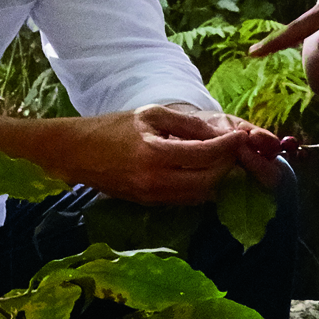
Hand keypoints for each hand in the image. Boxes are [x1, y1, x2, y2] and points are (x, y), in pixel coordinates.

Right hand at [52, 104, 280, 204]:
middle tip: (236, 150)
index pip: (206, 155)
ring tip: (224, 161)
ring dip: (217, 180)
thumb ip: (186, 124)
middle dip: (227, 166)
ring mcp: (152, 196)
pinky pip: (185, 200)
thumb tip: (219, 134)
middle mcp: (156, 181)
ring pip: (200, 196)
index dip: (229, 147)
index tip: (241, 136)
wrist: (77, 152)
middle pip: (208, 182)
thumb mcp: (151, 114)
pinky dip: (200, 188)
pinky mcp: (149, 204)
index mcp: (155, 152)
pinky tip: (204, 172)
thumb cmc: (114, 127)